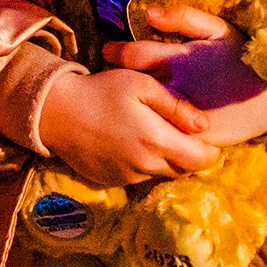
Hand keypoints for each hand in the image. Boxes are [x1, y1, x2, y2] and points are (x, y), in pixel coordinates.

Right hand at [37, 65, 227, 182]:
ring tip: (154, 135)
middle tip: (182, 134)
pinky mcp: (112, 181)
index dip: (210, 151)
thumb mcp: (142, 85)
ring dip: (166, 160)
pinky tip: (132, 143)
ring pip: (161, 174)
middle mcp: (145, 166)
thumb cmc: (102, 91)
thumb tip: (205, 126)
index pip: (202, 161)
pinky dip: (144, 164)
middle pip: (184, 170)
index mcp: (156, 141)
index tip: (206, 137)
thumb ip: (176, 106)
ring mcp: (127, 177)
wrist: (56, 112)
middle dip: (190, 156)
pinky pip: (139, 177)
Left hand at [107, 4, 266, 136]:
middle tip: (111, 79)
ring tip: (123, 102)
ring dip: (129, 106)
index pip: (134, 55)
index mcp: (180, 60)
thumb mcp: (218, 30)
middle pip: (131, 87)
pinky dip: (147, 128)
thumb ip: (184, 18)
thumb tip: (147, 13)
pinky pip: (158, 135)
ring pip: (141, 112)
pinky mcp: (188, 139)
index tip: (108, 52)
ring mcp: (181, 117)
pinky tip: (142, 123)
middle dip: (117, 81)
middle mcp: (177, 89)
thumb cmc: (239, 59)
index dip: (116, 52)